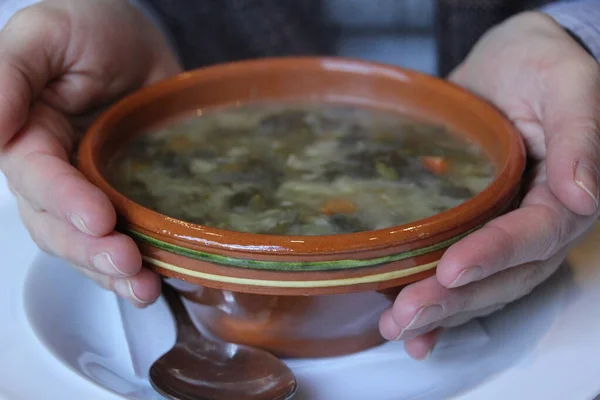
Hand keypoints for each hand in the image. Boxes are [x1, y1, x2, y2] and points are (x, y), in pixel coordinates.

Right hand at [0, 0, 180, 305]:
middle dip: (90, 250)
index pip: (37, 181)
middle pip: (58, 227)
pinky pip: (125, 238)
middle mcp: (55, 175)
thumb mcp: (46, 34)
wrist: (140, 41)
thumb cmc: (90, 27)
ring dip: (112, 273)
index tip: (100, 217)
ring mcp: (93, 191)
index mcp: (27, 140)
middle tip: (127, 262)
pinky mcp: (130, 198)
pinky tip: (157, 280)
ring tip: (144, 286)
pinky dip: (138, 265)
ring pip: (88, 244)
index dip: (64, 203)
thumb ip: (9, 73)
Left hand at [379, 11, 599, 358]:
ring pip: (479, 284)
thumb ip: (580, 135)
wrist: (508, 63)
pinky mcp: (469, 228)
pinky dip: (437, 305)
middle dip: (454, 300)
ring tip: (398, 327)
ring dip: (440, 312)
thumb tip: (585, 194)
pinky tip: (411, 329)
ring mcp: (500, 230)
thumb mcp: (567, 84)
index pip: (534, 236)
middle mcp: (534, 224)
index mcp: (565, 195)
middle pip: (503, 276)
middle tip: (406, 315)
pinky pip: (459, 273)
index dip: (494, 256)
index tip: (450, 270)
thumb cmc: (540, 65)